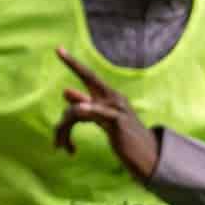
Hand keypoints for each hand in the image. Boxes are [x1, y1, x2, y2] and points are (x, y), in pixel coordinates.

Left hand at [54, 48, 160, 181]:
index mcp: (107, 97)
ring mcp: (117, 108)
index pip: (89, 77)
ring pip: (82, 106)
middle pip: (90, 77)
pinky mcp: (119, 122)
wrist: (146, 155)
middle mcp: (113, 97)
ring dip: (64, 128)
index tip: (59, 49)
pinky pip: (100, 113)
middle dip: (74, 63)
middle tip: (58, 49)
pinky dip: (89, 110)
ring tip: (59, 147)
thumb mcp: (101, 120)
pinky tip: (78, 109)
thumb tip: (65, 91)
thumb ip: (85, 106)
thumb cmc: (123, 138)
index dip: (75, 63)